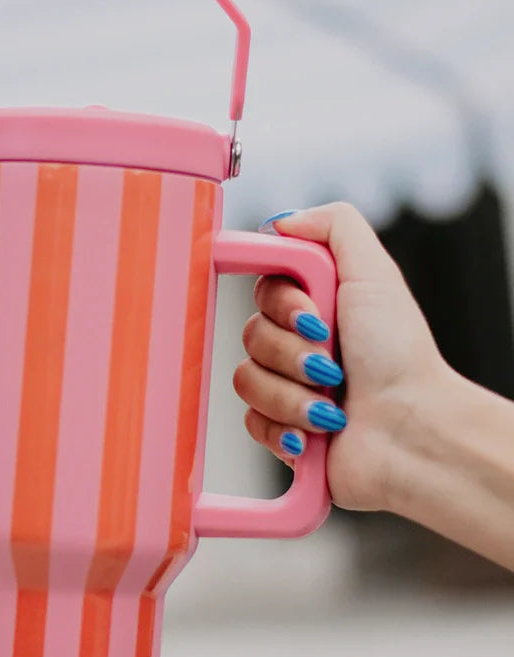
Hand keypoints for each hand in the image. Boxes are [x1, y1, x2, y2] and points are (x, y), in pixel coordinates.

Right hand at [233, 202, 450, 512]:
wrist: (411, 432)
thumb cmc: (400, 357)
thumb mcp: (375, 272)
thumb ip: (334, 226)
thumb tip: (282, 221)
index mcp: (318, 306)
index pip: (265, 288)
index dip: (282, 304)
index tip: (313, 315)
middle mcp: (301, 344)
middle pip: (250, 333)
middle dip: (293, 353)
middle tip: (333, 366)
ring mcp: (290, 388)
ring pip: (246, 380)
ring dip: (292, 395)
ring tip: (332, 408)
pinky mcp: (283, 429)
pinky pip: (251, 421)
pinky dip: (283, 427)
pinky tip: (316, 434)